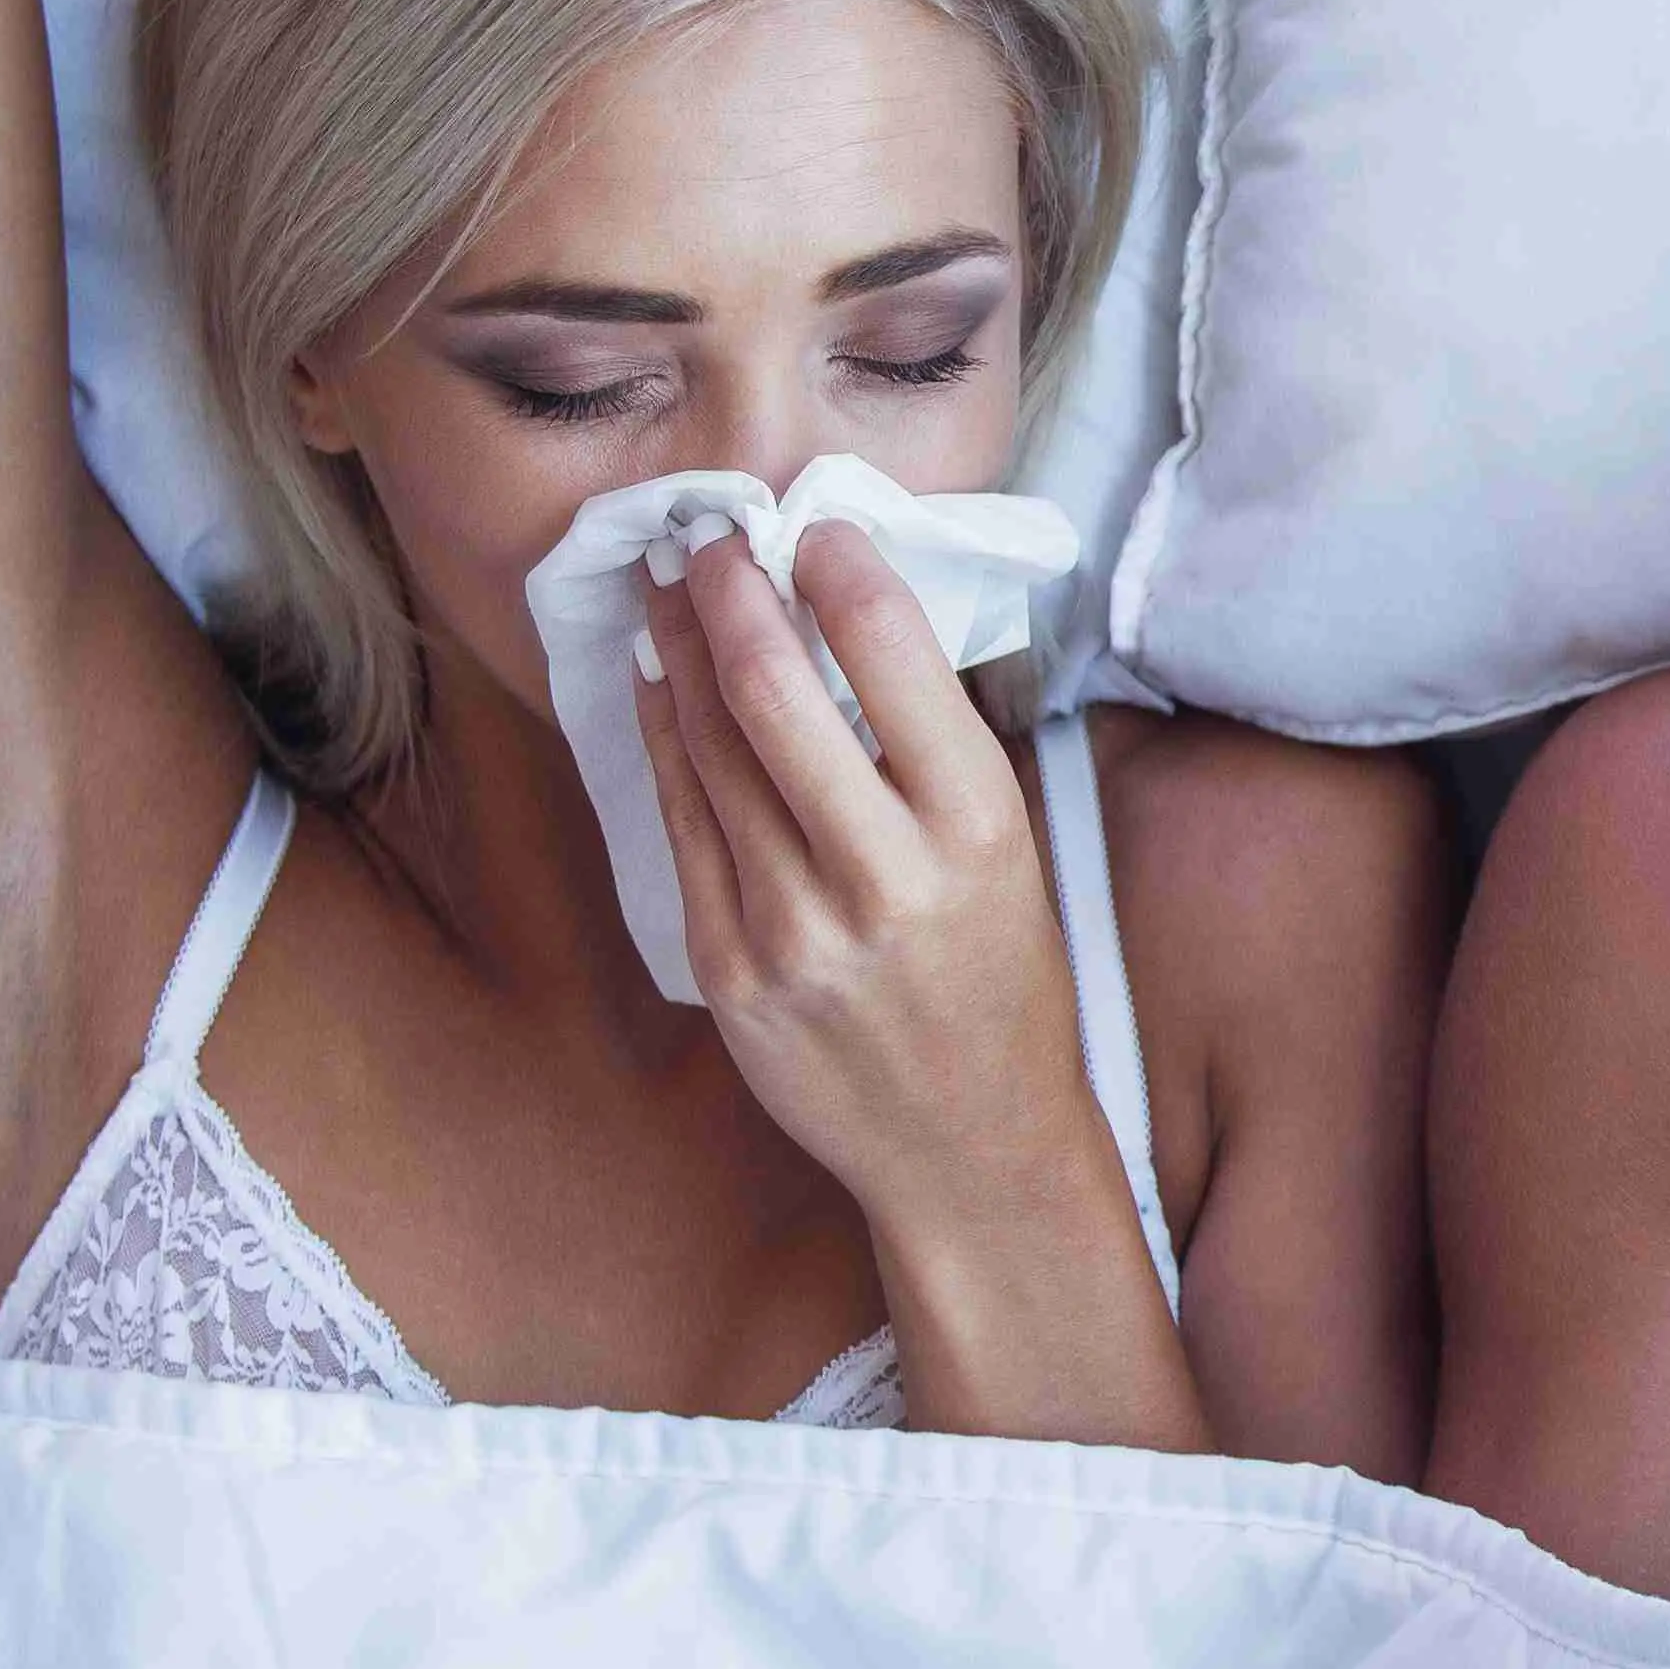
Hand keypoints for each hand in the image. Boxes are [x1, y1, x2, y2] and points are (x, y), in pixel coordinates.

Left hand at [635, 522, 1129, 1248]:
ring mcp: (792, 929)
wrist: (970, 1145)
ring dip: (680, 647)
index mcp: (976, 830)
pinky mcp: (729, 970)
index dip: (834, 564)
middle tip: (706, 532)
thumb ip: (934, 744)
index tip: (808, 524)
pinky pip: (680, 822)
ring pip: (707, 747)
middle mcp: (882, 877)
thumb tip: (845, 610)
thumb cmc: (1000, 980)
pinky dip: (663, 735)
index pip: (891, 653)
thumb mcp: (1011, 850)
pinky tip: (658, 681)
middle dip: (727, 590)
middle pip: (770, 690)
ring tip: (671, 585)